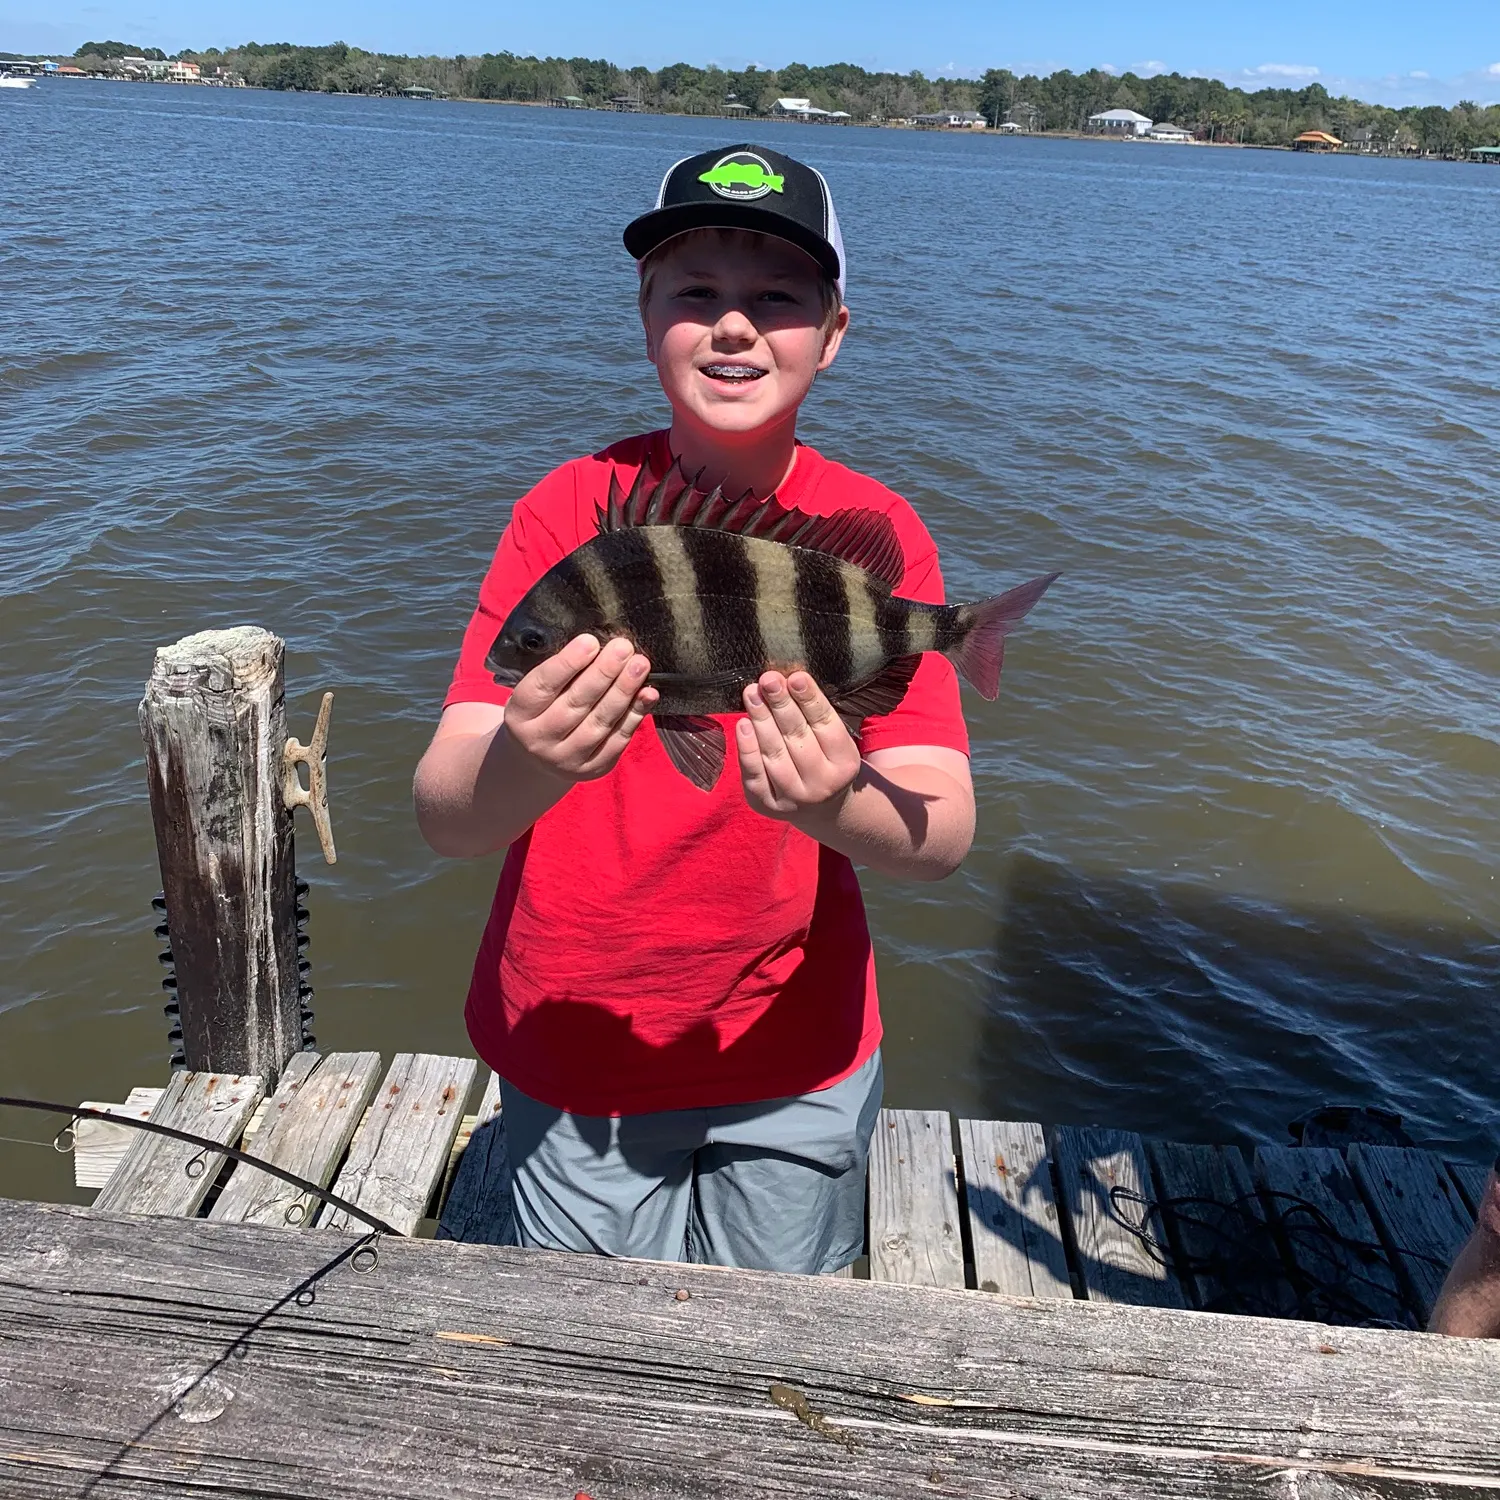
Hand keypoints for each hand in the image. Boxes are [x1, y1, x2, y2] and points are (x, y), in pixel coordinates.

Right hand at [502, 634, 655, 782]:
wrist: (536, 759)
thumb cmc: (540, 710)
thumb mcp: (535, 692)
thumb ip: (559, 673)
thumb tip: (598, 644)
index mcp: (519, 714)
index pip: (543, 686)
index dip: (567, 663)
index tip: (590, 641)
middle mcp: (539, 740)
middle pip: (576, 704)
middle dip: (603, 673)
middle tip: (623, 647)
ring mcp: (566, 758)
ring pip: (600, 722)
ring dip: (624, 691)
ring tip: (639, 665)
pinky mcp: (593, 768)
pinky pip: (618, 740)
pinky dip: (636, 714)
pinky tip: (648, 694)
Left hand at [736, 670, 861, 827]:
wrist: (821, 807)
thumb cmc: (825, 759)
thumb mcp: (833, 740)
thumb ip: (815, 715)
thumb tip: (787, 680)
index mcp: (844, 763)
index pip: (825, 725)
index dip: (810, 700)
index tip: (796, 677)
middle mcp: (821, 784)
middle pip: (798, 737)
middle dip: (781, 705)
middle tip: (769, 680)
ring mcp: (793, 797)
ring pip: (774, 753)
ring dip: (761, 719)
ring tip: (753, 693)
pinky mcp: (767, 804)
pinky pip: (754, 772)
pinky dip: (747, 747)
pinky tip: (743, 723)